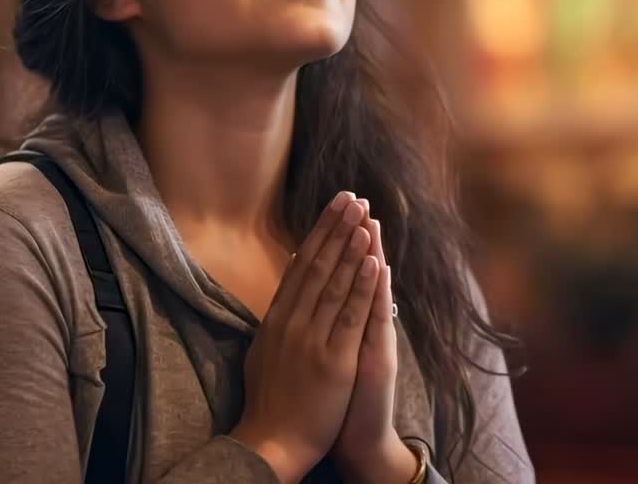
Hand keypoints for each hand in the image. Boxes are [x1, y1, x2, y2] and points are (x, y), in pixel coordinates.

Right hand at [231, 192, 379, 483]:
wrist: (271, 441)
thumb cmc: (271, 398)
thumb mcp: (265, 345)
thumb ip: (278, 306)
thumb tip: (289, 265)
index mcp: (277, 318)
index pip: (301, 265)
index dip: (319, 232)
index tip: (335, 205)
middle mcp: (292, 322)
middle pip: (317, 265)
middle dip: (336, 229)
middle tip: (352, 197)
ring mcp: (312, 340)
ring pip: (334, 284)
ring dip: (350, 247)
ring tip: (363, 217)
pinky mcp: (333, 359)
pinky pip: (349, 315)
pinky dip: (361, 285)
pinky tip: (372, 260)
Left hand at [332, 204, 416, 483]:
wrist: (355, 439)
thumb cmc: (334, 398)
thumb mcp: (329, 352)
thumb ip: (325, 318)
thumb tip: (314, 287)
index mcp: (346, 323)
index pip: (342, 272)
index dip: (339, 239)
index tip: (337, 207)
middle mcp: (362, 326)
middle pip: (358, 272)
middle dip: (355, 235)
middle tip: (356, 199)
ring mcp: (372, 341)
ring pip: (370, 289)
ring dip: (369, 253)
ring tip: (370, 220)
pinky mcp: (377, 359)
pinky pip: (376, 321)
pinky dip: (375, 292)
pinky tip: (378, 266)